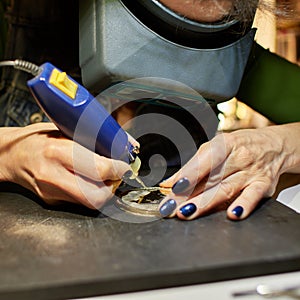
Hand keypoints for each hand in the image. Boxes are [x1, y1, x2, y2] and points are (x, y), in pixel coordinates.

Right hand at [0, 123, 130, 208]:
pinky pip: (81, 202)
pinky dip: (93, 193)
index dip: (119, 169)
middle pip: (97, 195)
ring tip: (106, 177)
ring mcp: (52, 193)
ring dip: (105, 191)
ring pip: (91, 203)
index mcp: (58, 152)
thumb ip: (95, 140)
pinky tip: (91, 181)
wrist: (11, 155)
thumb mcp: (66, 131)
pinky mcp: (52, 201)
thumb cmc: (38, 139)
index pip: (99, 169)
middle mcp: (54, 176)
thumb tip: (125, 144)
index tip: (125, 166)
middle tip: (117, 174)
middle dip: (114, 186)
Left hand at [159, 123, 299, 220]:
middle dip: (188, 194)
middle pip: (210, 179)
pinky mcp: (264, 185)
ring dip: (205, 203)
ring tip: (187, 212)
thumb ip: (194, 166)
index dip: (187, 174)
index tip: (172, 187)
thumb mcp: (217, 148)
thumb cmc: (240, 147)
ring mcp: (251, 172)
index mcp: (224, 144)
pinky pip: (253, 196)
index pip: (203, 160)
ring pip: (225, 189)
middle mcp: (238, 157)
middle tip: (170, 207)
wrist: (275, 146)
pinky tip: (232, 214)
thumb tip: (170, 184)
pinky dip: (243, 205)